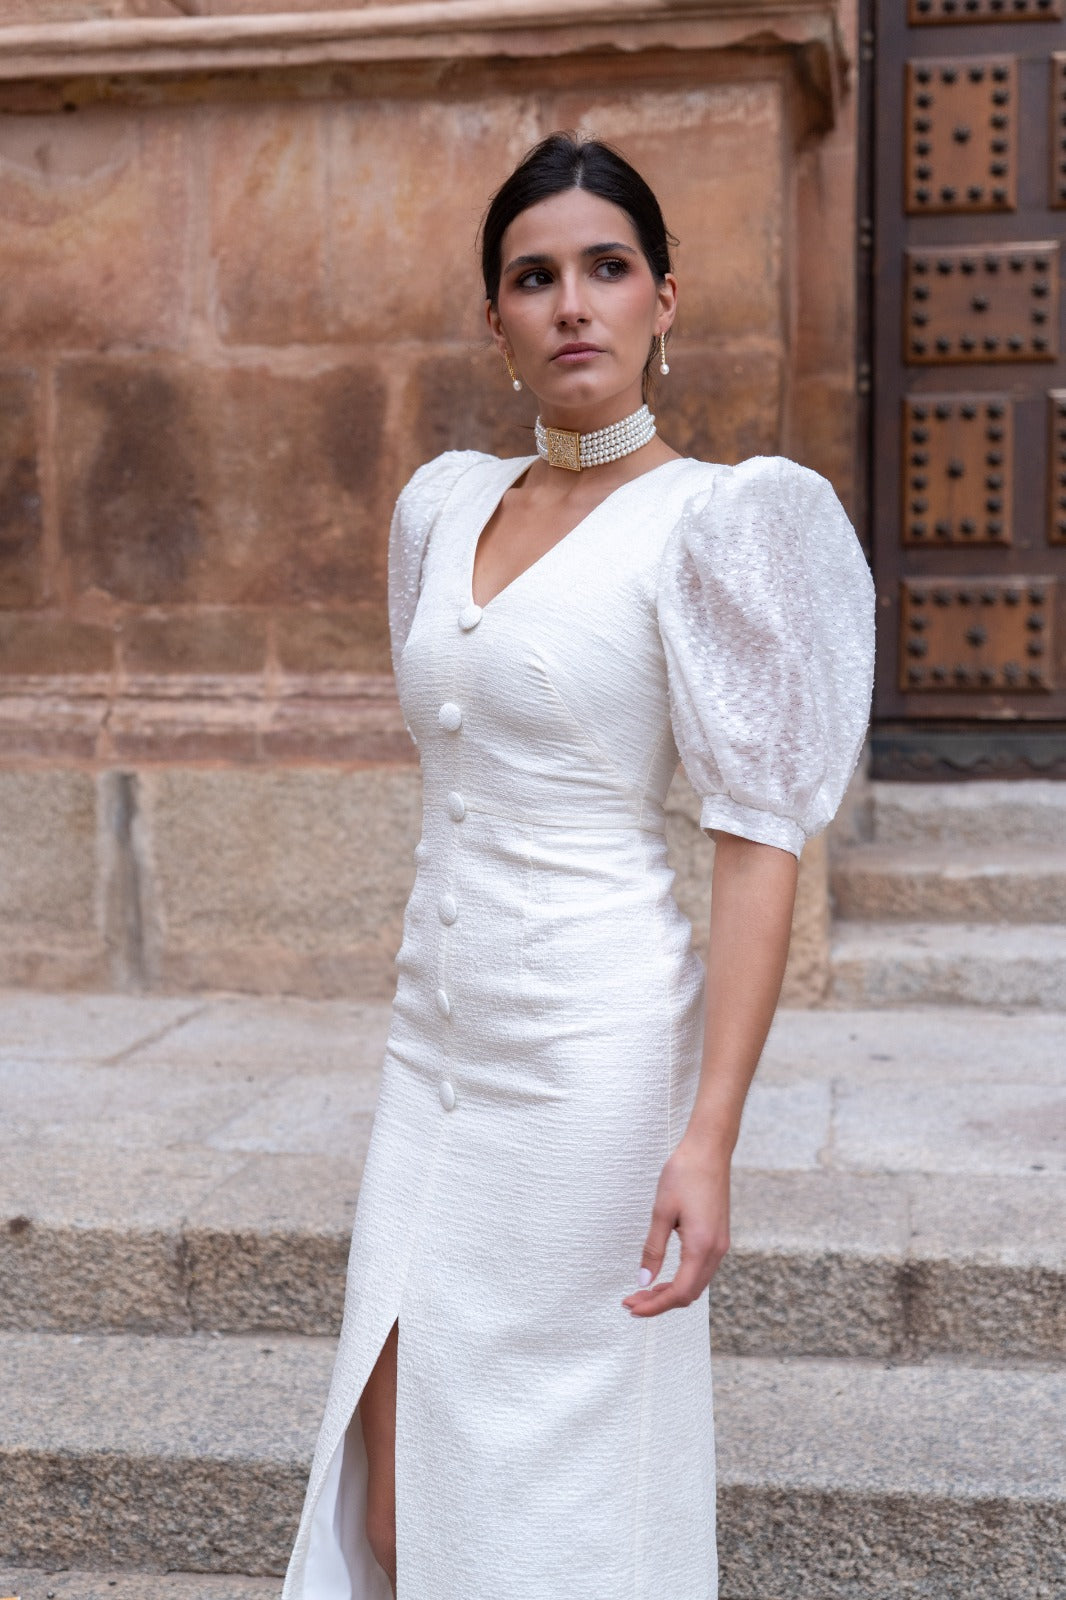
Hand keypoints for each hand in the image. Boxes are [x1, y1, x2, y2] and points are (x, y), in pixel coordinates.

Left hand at [621, 1136, 730, 1316]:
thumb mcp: (662, 1212)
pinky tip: (664, 1276)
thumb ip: (653, 1249)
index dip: (655, 1306)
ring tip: (643, 1292)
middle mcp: (716, 1251)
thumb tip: (643, 1281)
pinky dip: (682, 1279)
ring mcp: (720, 1245)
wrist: (709, 1150)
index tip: (632, 1308)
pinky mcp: (719, 1237)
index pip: (679, 1292)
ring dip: (671, 1292)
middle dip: (660, 1303)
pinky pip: (701, 1270)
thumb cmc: (684, 1174)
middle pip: (689, 1294)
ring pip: (696, 1284)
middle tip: (631, 1301)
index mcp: (701, 1246)